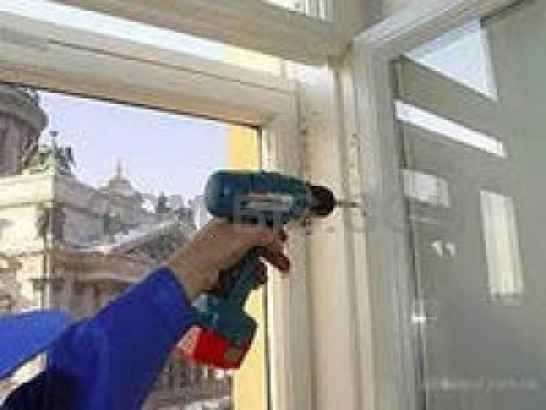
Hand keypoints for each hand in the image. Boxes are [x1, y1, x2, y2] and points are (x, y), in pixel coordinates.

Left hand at [167, 219, 289, 299]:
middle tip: (284, 262)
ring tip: (263, 277)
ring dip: (261, 268)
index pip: (256, 222)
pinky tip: (253, 282)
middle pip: (256, 243)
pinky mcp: (223, 270)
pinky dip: (250, 277)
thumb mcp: (242, 236)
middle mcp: (227, 236)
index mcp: (230, 222)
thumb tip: (275, 237)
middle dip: (271, 253)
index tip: (283, 238)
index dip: (271, 230)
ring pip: (251, 259)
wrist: (191, 274)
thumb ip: (263, 234)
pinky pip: (243, 272)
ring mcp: (224, 254)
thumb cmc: (209, 250)